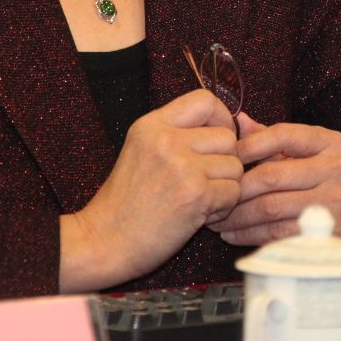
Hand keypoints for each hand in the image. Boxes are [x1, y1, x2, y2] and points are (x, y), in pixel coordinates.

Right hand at [60, 89, 241, 290]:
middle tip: (206, 180)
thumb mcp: (139, 150)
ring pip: (235, 166)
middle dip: (225, 161)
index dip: (221, 119)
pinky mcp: (196, 195)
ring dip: (225, 186)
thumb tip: (223, 126)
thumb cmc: (124, 202)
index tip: (216, 140)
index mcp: (152, 125)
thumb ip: (175, 133)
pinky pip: (233, 192)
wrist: (106, 240)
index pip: (205, 100)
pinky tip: (200, 214)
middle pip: (227, 137)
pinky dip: (222, 208)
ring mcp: (182, 167)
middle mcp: (167, 140)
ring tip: (199, 198)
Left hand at [209, 113, 340, 245]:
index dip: (247, 146)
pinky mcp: (324, 232)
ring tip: (218, 217)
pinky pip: (275, 232)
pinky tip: (233, 232)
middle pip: (270, 175)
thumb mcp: (304, 155)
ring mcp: (333, 202)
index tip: (226, 158)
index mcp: (330, 143)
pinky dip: (248, 234)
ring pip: (269, 207)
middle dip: (236, 188)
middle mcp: (336, 169)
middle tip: (216, 194)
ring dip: (237, 215)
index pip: (281, 135)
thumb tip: (238, 119)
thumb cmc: (322, 185)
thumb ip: (273, 138)